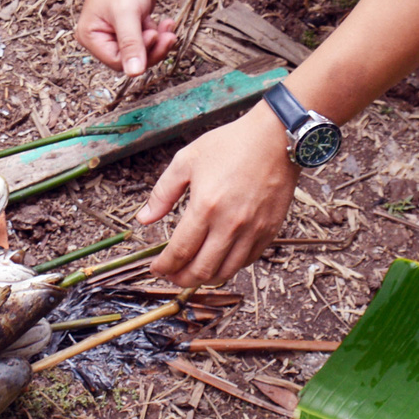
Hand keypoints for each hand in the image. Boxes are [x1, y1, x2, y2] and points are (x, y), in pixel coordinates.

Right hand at [75, 0, 177, 76]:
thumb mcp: (127, 15)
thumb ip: (131, 44)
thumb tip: (134, 73)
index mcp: (90, 36)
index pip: (116, 61)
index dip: (138, 55)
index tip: (153, 37)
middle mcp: (100, 36)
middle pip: (130, 58)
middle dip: (151, 49)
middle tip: (167, 37)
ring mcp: (116, 31)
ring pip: (141, 50)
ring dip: (158, 41)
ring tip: (168, 28)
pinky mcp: (131, 25)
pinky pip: (146, 39)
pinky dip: (159, 34)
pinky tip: (167, 23)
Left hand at [136, 108, 298, 286]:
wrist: (275, 138)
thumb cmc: (230, 145)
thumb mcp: (186, 161)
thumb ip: (162, 193)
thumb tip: (144, 219)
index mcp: (205, 207)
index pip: (180, 251)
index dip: (164, 266)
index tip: (155, 268)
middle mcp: (230, 225)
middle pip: (201, 270)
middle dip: (181, 279)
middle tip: (171, 275)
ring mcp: (252, 231)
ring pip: (225, 272)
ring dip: (204, 278)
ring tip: (192, 272)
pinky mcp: (269, 232)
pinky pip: (246, 261)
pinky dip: (229, 267)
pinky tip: (218, 259)